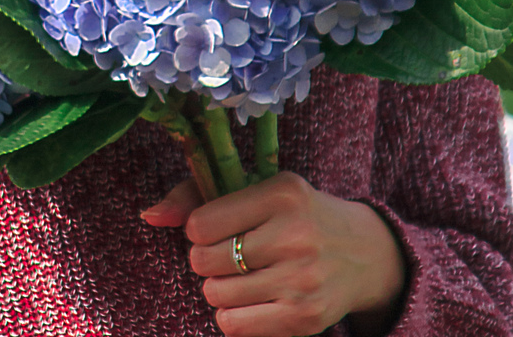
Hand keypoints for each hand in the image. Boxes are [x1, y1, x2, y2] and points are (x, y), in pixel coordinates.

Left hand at [141, 172, 405, 336]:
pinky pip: (234, 326)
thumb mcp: (258, 188)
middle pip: (204, 262)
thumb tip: (148, 215)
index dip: (198, 229)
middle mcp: (294, 234)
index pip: (201, 223)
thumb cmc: (296, 213)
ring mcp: (302, 280)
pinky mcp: (305, 318)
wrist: (364, 252)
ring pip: (215, 295)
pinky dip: (232, 314)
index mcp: (281, 193)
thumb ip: (196, 196)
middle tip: (229, 252)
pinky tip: (253, 296)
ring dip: (219, 287)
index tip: (216, 227)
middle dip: (206, 259)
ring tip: (244, 273)